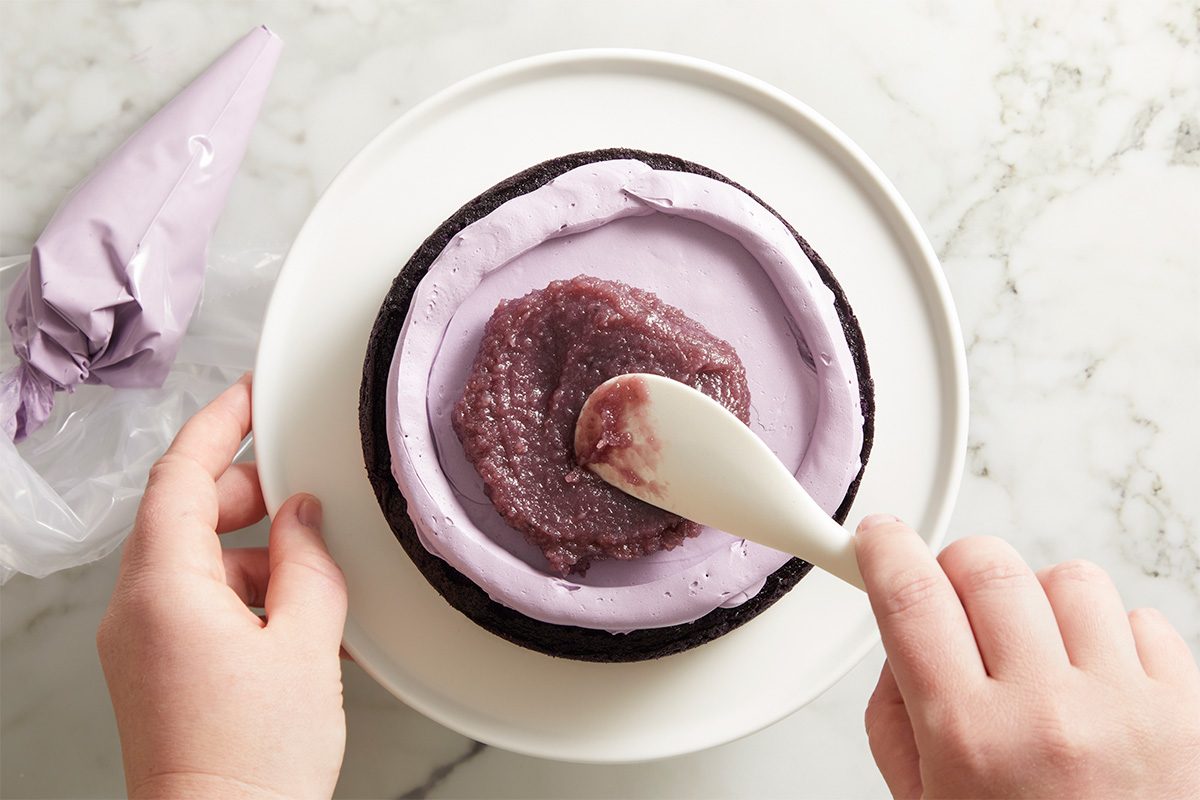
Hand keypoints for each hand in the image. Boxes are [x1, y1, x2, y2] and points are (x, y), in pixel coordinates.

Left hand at [97, 375, 347, 799]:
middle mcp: (137, 609)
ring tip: (320, 576)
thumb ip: (309, 563)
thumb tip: (305, 517)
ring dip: (258, 552)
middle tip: (307, 489)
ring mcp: (142, 642)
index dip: (220, 424)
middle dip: (250, 493)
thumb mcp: (306, 645)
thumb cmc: (255, 763)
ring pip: (197, 559)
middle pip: (186, 513)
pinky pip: (198, 602)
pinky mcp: (157, 669)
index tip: (253, 394)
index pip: (181, 475)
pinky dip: (249, 593)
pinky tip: (302, 619)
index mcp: (166, 589)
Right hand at [856, 516, 1199, 798]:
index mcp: (969, 740)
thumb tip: (904, 642)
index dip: (886, 551)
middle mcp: (1049, 713)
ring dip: (1040, 604)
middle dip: (957, 572)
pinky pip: (1141, 618)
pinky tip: (1095, 684)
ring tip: (1040, 658)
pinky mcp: (1187, 710)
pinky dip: (1110, 638)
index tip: (880, 540)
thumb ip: (896, 717)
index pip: (912, 597)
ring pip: (1068, 578)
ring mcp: (1126, 707)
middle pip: (988, 567)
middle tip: (956, 607)